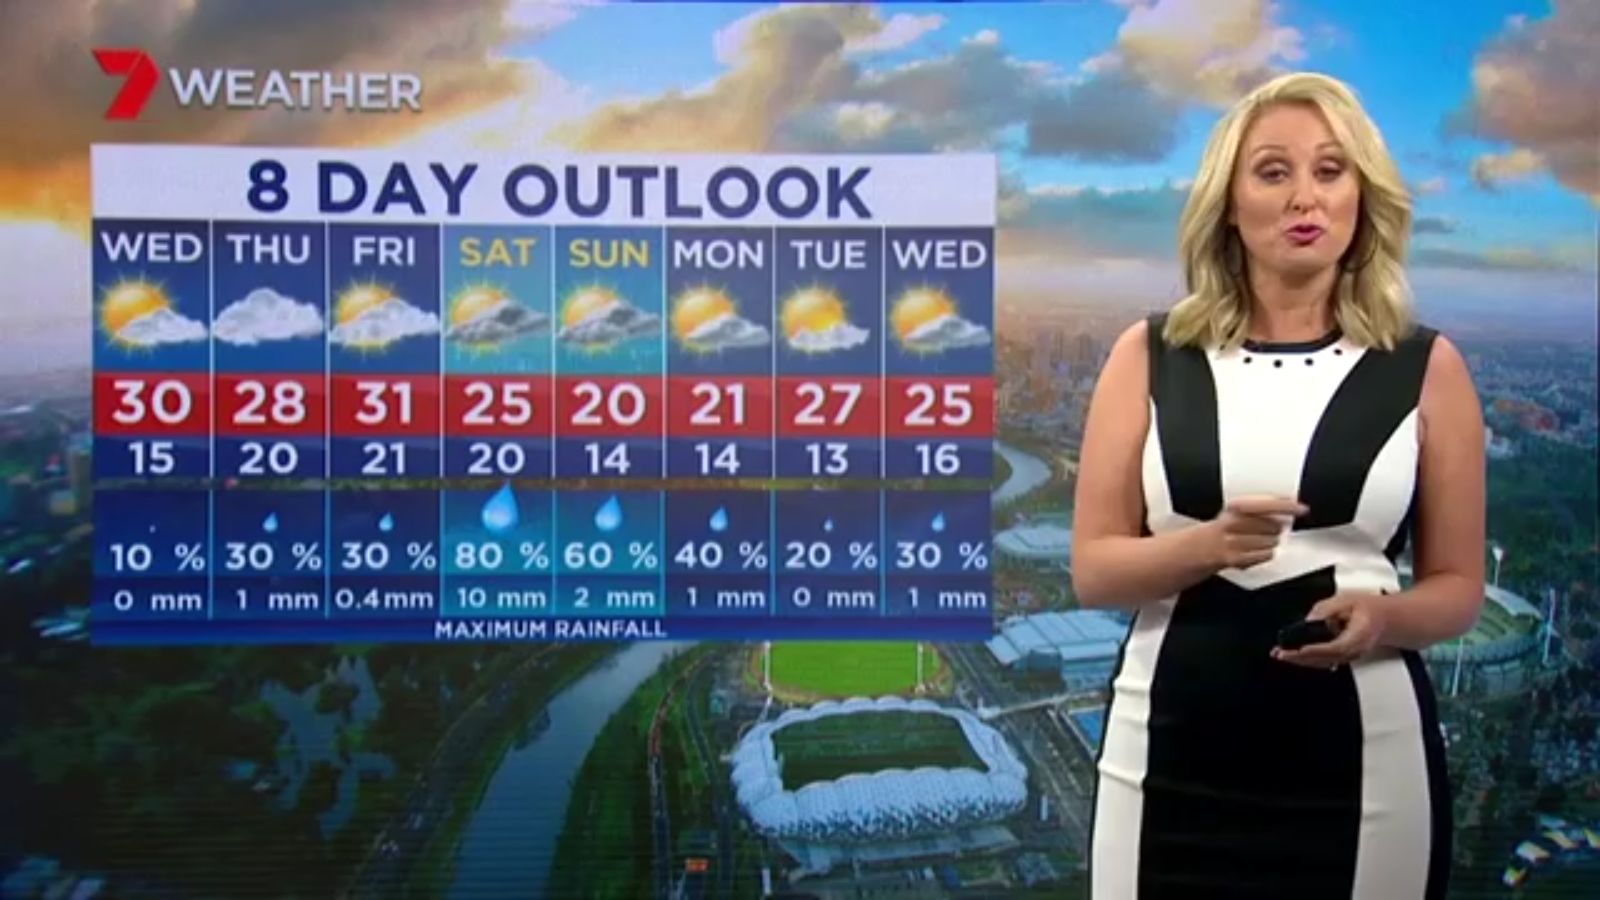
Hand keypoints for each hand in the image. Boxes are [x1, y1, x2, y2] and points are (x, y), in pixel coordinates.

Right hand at [1206, 495, 1306, 569]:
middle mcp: (1234, 522)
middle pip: (1274, 526)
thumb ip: (1262, 506)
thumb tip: (1290, 501)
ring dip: (1269, 543)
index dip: (1287, 506)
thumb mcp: (1238, 511)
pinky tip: (1254, 551)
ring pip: (1272, 542)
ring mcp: (1234, 541)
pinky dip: (1264, 554)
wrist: (1198, 548)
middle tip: (1264, 531)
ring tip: (1255, 541)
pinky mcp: (1236, 558)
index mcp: (1236, 507)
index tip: (1302, 508)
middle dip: (1275, 529)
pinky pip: (1265, 555)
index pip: (1267, 504)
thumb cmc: (1223, 529)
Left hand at [1272, 593, 1387, 670]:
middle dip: (1302, 657)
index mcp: (1360, 634)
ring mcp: (1350, 657)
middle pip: (1327, 658)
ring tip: (1282, 655)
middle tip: (1281, 653)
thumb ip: (1326, 609)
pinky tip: (1294, 656)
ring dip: (1302, 661)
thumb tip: (1309, 620)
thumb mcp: (1346, 600)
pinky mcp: (1343, 658)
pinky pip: (1325, 662)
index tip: (1301, 648)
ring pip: (1324, 663)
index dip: (1318, 649)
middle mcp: (1356, 650)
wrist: (1382, 619)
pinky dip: (1308, 660)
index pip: (1337, 647)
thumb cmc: (1366, 608)